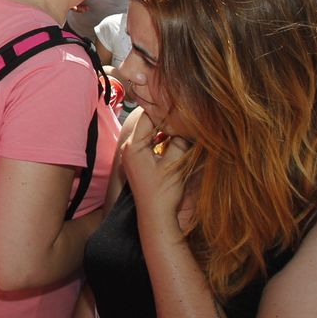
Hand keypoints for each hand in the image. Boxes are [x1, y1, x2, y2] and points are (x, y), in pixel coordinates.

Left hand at [120, 109, 189, 230]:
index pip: (147, 116)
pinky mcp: (139, 162)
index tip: (178, 101)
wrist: (155, 216)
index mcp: (134, 146)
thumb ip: (179, 142)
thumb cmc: (163, 192)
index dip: (163, 108)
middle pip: (147, 124)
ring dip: (165, 129)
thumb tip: (187, 125)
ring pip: (150, 133)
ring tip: (182, 121)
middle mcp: (129, 148)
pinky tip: (176, 137)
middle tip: (182, 109)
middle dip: (165, 117)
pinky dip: (162, 139)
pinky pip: (150, 143)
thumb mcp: (175, 164)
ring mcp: (133, 155)